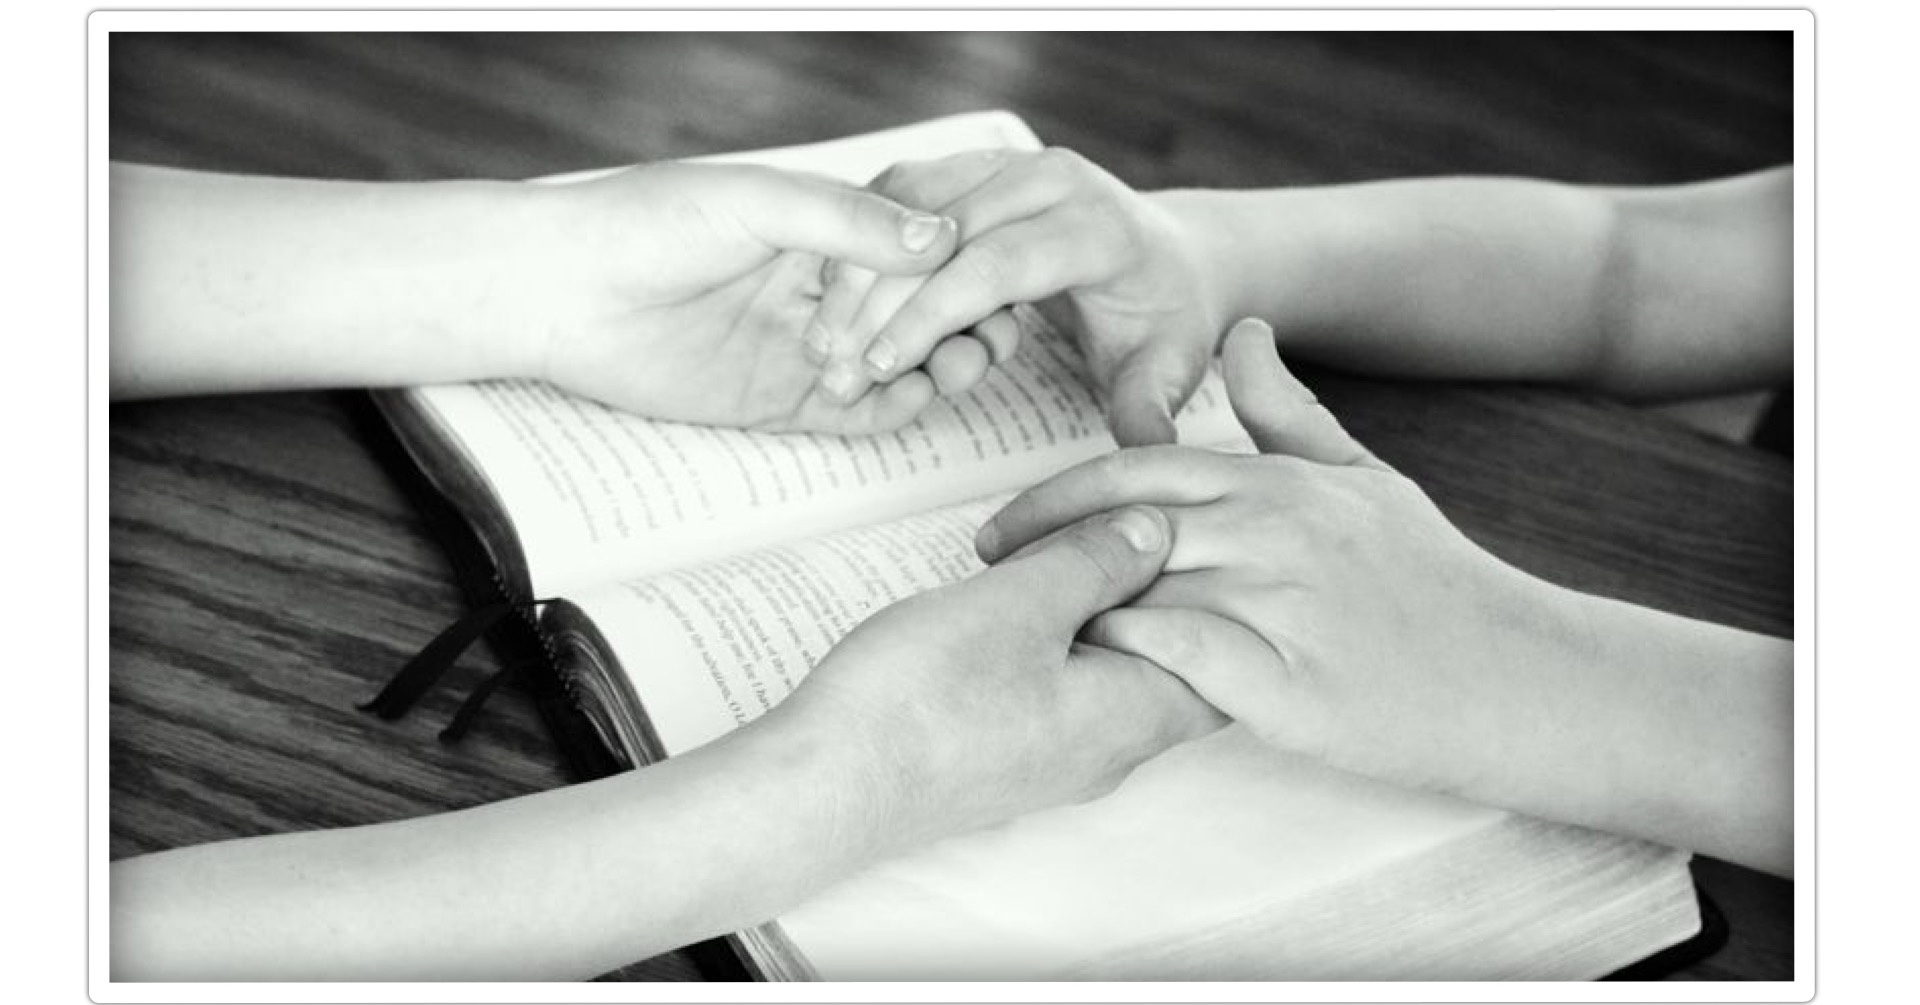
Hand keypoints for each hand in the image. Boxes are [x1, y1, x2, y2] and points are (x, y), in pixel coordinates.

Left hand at [520, 162, 960, 432]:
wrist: (562, 291)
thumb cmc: (646, 223)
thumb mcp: (757, 202)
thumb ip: (847, 222)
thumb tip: (940, 239)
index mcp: (823, 230)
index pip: (917, 252)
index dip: (960, 268)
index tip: (992, 277)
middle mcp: (824, 289)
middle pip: (921, 312)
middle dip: (963, 322)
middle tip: (991, 334)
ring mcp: (807, 348)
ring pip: (900, 365)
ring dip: (939, 366)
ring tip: (960, 365)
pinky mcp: (780, 401)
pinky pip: (857, 414)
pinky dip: (896, 410)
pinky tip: (916, 396)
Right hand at [772, 504, 1225, 845]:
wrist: (827, 785)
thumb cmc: (922, 700)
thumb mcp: (1021, 602)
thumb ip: (1099, 561)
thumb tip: (1157, 532)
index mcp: (1133, 715)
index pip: (1226, 657)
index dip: (1217, 585)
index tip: (1190, 526)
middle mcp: (1109, 751)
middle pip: (1172, 662)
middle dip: (1158, 591)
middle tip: (1125, 526)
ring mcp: (1057, 760)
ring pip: (1113, 674)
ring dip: (1099, 611)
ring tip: (1064, 551)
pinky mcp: (1009, 756)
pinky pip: (1065, 691)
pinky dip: (1060, 638)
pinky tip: (1018, 599)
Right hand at [806, 148, 1224, 444]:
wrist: (1168, 256)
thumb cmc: (1163, 317)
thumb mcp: (1167, 368)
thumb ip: (1149, 410)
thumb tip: (1147, 451)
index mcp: (1095, 225)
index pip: (993, 266)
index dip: (929, 316)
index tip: (881, 367)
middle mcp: (1049, 180)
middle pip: (936, 234)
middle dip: (877, 302)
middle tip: (833, 367)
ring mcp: (1007, 164)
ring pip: (906, 206)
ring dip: (857, 273)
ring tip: (823, 343)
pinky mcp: (975, 167)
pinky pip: (900, 194)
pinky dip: (861, 245)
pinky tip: (834, 304)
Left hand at [975, 319, 1594, 801]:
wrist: (1518, 676)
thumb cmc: (1433, 582)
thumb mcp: (1364, 479)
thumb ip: (1290, 412)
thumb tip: (1243, 332)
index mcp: (1278, 482)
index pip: (1134, 472)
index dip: (1053, 498)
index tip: (1001, 527)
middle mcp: (1274, 531)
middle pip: (1118, 526)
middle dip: (1035, 549)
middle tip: (981, 576)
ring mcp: (1282, 605)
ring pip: (1138, 590)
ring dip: (1067, 611)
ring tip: (1011, 637)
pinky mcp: (1290, 684)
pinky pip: (1180, 662)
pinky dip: (1125, 665)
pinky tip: (1087, 681)